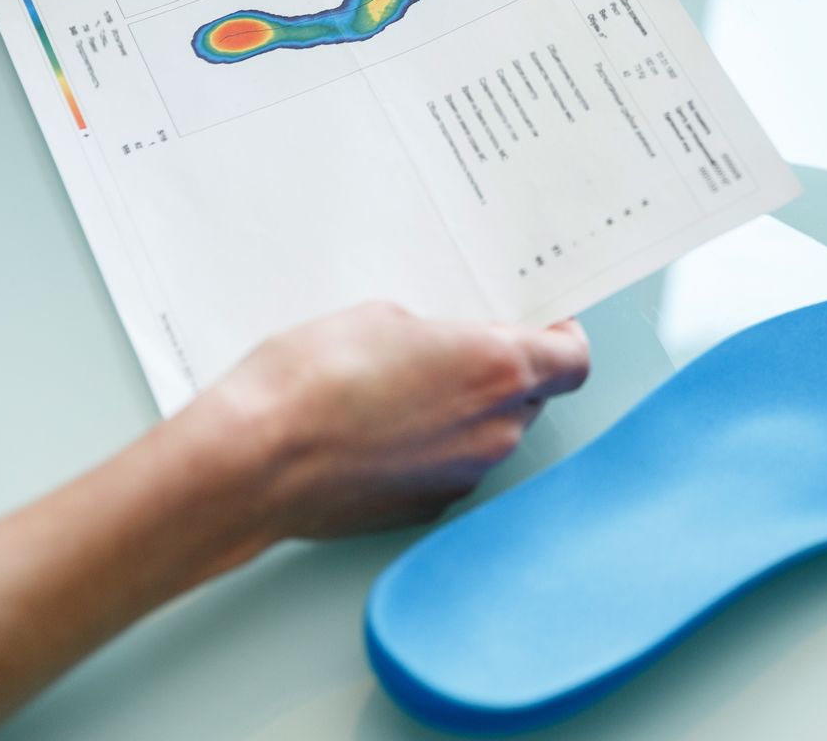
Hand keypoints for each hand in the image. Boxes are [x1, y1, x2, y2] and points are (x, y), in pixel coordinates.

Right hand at [0, 303, 587, 736]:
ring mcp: (463, 475)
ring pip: (490, 434)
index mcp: (499, 370)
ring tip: (406, 389)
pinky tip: (382, 430)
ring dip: (467, 413)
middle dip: (506, 374)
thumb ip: (444, 336)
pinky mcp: (426, 508)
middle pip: (533, 397)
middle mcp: (495, 429)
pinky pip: (449, 468)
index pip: (574, 359)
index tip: (544, 325)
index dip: (562, 339)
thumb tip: (451, 350)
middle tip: (459, 351)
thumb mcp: (386, 318)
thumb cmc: (311, 380)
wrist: (252, 462)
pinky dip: (431, 449)